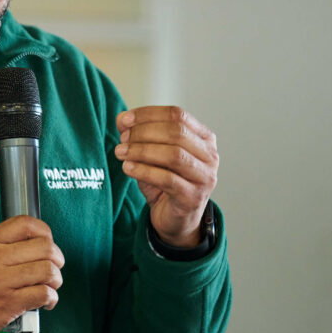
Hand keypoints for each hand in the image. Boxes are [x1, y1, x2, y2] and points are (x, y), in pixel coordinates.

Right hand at [0, 216, 64, 332]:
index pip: (26, 224)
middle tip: (54, 268)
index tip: (48, 243)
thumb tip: (26, 243)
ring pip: (48, 270)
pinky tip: (45, 302)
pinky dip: (51, 299)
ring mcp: (3, 280)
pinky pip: (43, 294)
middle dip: (57, 259)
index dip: (45, 232)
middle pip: (45, 247)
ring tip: (50, 287)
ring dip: (56, 280)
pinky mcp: (8, 304)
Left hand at [115, 106, 218, 247]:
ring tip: (121, 152)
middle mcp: (209, 155)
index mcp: (203, 137)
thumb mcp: (150, 154)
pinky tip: (127, 168)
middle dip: (144, 132)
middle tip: (123, 139)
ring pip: (174, 155)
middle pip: (177, 132)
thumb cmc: (164, 182)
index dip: (148, 114)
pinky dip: (144, 171)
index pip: (177, 114)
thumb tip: (122, 118)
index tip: (124, 119)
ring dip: (142, 150)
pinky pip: (167, 179)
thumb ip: (138, 134)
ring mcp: (205, 177)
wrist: (174, 218)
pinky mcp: (193, 197)